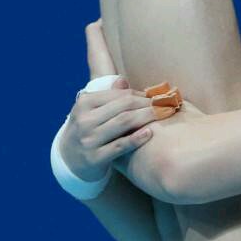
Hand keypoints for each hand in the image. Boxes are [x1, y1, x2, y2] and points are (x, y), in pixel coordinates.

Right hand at [57, 19, 168, 183]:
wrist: (70, 160)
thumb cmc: (89, 128)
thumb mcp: (93, 108)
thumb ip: (108, 94)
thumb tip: (122, 80)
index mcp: (85, 102)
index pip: (119, 94)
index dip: (142, 95)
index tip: (160, 95)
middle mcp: (84, 118)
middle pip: (124, 106)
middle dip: (149, 104)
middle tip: (170, 103)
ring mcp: (88, 139)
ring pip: (123, 124)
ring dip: (148, 118)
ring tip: (166, 114)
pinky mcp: (95, 158)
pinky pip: (119, 146)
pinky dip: (136, 138)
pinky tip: (150, 133)